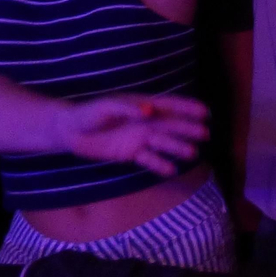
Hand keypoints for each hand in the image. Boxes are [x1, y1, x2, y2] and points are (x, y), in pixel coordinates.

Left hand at [59, 94, 209, 177]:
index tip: (205, 112)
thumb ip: (127, 108)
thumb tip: (149, 111)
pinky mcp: (130, 153)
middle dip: (188, 129)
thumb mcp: (105, 107)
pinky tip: (171, 170)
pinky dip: (159, 165)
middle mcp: (144, 121)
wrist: (70, 132)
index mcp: (142, 105)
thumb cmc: (88, 114)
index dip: (187, 107)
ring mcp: (138, 138)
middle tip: (205, 134)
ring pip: (163, 143)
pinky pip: (148, 159)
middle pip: (170, 125)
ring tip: (192, 154)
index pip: (169, 105)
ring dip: (178, 147)